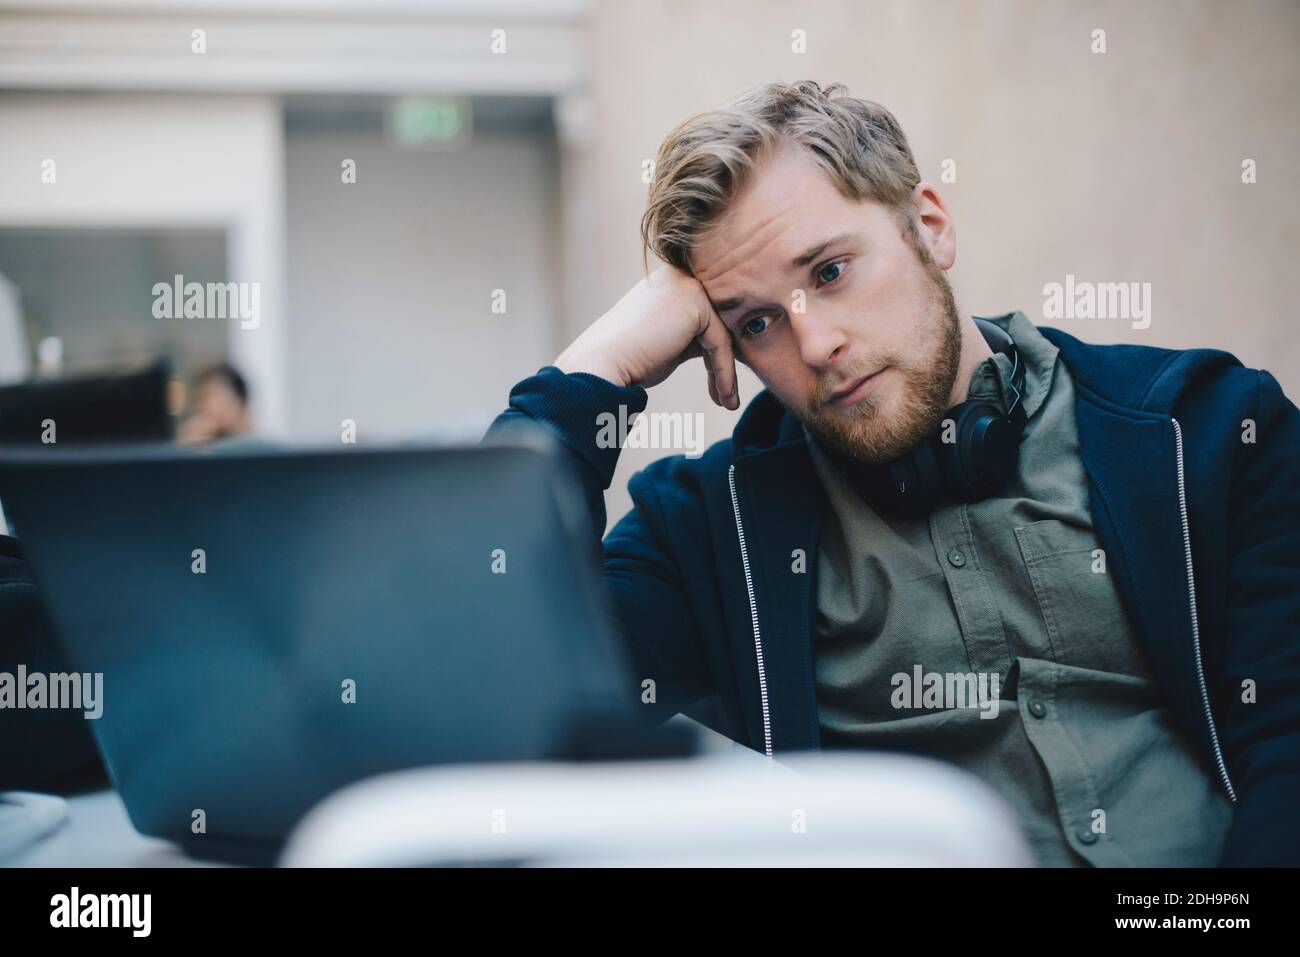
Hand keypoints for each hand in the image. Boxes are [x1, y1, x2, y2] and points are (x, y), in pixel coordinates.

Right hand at [554, 266, 739, 409]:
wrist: (603, 363)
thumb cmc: (627, 361)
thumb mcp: (666, 342)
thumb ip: (690, 335)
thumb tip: (721, 349)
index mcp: (669, 282)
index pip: (705, 318)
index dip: (715, 354)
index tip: (719, 386)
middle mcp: (679, 276)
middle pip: (718, 323)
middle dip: (724, 362)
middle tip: (728, 396)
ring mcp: (687, 285)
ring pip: (722, 334)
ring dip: (726, 373)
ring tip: (728, 403)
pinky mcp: (695, 302)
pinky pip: (720, 342)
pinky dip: (724, 372)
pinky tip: (723, 397)